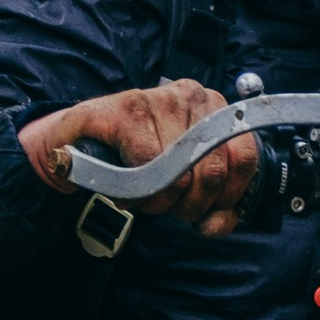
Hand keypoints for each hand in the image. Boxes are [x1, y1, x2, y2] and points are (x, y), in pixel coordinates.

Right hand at [18, 79, 259, 238]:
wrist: (73, 151)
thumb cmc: (134, 164)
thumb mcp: (184, 187)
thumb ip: (214, 207)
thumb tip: (218, 224)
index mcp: (214, 110)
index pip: (245, 158)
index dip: (229, 197)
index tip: (206, 210)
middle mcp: (192, 96)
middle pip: (213, 171)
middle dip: (190, 205)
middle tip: (167, 207)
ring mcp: (159, 98)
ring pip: (180, 173)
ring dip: (160, 200)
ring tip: (144, 195)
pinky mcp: (127, 108)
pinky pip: (148, 164)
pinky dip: (137, 188)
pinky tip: (126, 185)